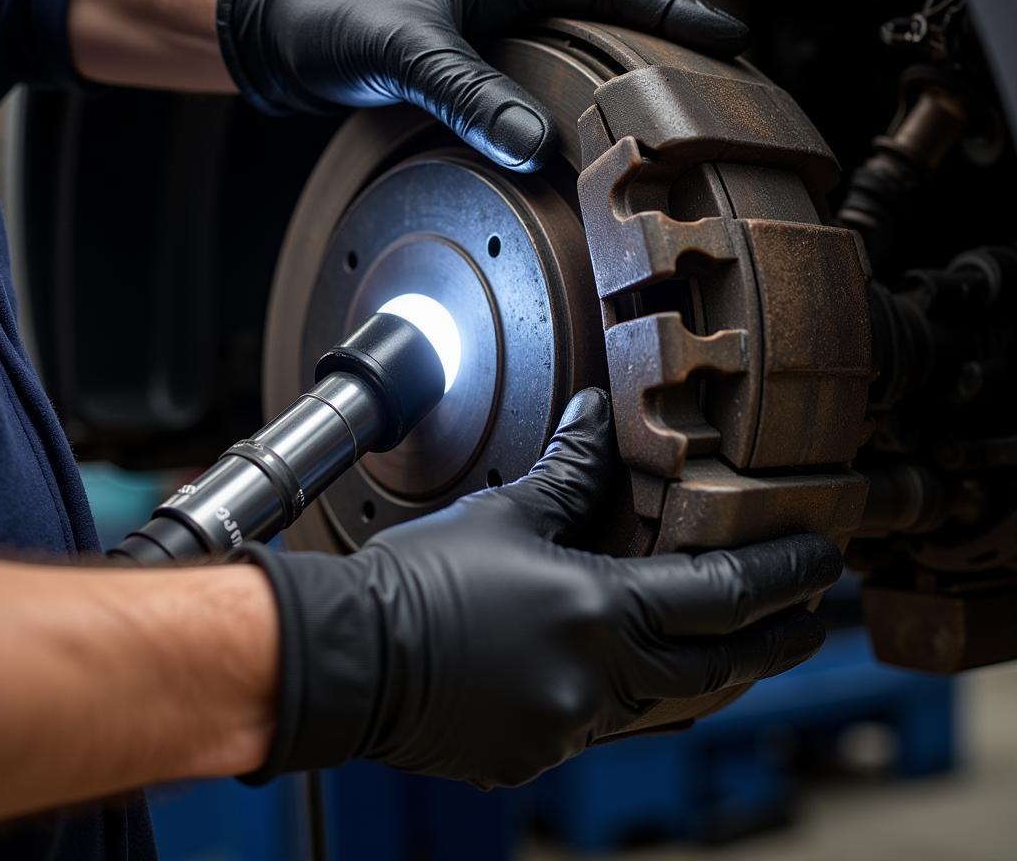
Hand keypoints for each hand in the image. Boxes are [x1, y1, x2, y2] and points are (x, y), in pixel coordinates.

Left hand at [216, 0, 748, 170]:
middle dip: (666, 45)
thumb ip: (469, 95)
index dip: (671, 9)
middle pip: (611, 14)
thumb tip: (534, 141)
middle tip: (719, 86)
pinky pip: (546, 79)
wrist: (282, 30)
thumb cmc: (333, 14)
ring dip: (624, 79)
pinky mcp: (481, 61)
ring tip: (673, 115)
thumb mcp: (406, 51)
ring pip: (581, 51)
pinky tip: (594, 134)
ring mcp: (498, 26)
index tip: (727, 38)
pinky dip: (577, 103)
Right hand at [239, 389, 840, 788]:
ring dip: (704, 671)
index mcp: (598, 614)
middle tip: (810, 620)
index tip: (823, 562)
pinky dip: (629, 695)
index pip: (724, 597)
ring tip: (732, 644)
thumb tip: (598, 416)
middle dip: (774, 643)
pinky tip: (622, 670)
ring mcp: (568, 730)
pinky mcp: (535, 755)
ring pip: (666, 704)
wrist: (348, 658)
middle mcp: (597, 683)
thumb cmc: (420, 580)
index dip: (783, 577)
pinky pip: (605, 727)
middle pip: (717, 667)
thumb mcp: (505, 515)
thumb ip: (570, 472)